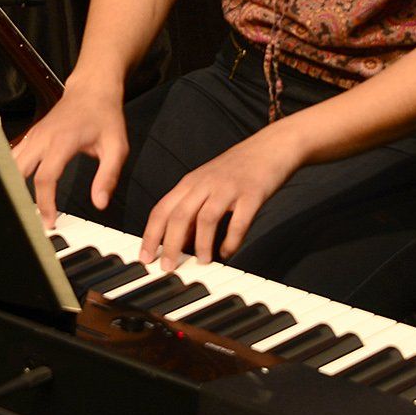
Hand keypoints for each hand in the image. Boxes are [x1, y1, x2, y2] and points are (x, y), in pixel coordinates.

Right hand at [9, 83, 127, 228]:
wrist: (93, 89)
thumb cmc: (105, 116)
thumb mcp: (117, 147)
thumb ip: (108, 176)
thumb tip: (100, 202)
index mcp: (62, 141)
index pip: (45, 178)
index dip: (45, 203)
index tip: (50, 221)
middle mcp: (43, 137)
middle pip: (17, 170)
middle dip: (20, 197)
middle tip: (30, 219)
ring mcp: (34, 134)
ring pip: (11, 162)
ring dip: (13, 184)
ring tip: (23, 208)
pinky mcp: (31, 135)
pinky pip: (14, 155)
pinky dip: (13, 172)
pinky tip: (18, 188)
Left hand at [140, 130, 302, 269]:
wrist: (271, 146)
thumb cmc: (237, 169)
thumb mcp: (206, 184)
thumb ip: (192, 209)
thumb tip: (178, 243)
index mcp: (190, 183)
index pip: (162, 210)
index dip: (150, 235)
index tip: (144, 257)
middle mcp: (205, 183)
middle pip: (179, 216)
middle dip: (170, 245)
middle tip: (168, 267)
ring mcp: (228, 188)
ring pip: (205, 219)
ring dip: (201, 245)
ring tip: (202, 262)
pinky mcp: (252, 194)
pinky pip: (238, 222)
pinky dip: (231, 240)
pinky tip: (228, 251)